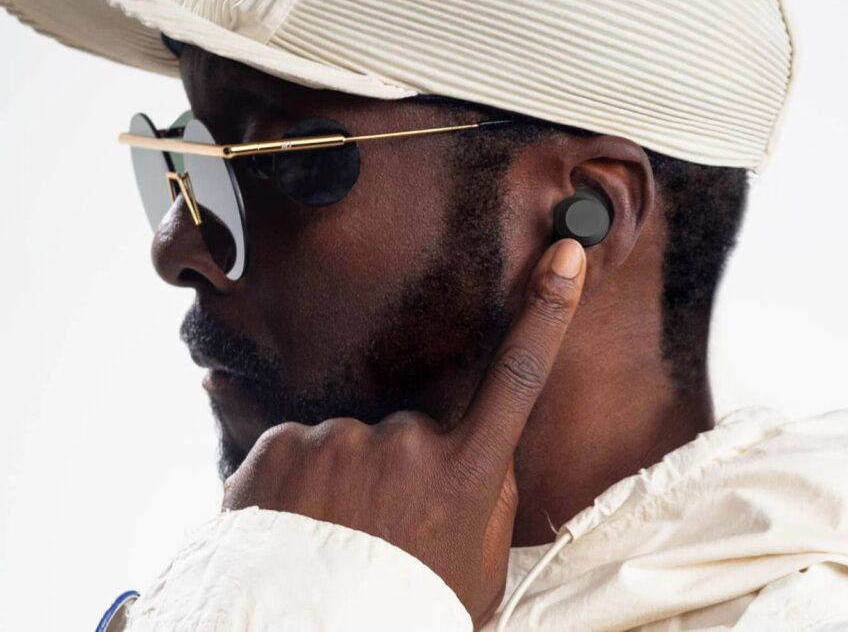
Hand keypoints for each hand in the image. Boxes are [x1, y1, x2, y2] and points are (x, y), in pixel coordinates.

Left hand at [222, 237, 586, 626]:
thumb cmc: (405, 613)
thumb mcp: (476, 572)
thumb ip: (490, 503)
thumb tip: (488, 451)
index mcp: (465, 474)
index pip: (517, 377)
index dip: (545, 311)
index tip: (564, 253)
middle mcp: (407, 446)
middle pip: (408, 432)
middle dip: (393, 473)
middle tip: (375, 537)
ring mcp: (342, 442)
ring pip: (348, 444)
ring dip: (338, 483)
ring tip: (330, 543)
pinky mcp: (281, 447)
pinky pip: (293, 449)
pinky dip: (291, 485)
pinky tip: (294, 529)